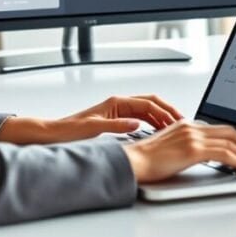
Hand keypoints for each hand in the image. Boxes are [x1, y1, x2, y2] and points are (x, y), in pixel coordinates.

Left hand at [0, 95, 183, 143]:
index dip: (164, 111)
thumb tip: (137, 124)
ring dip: (161, 117)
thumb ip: (117, 126)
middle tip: (182, 122)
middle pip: (151, 103)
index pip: (148, 103)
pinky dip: (152, 123)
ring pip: (147, 111)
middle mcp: (118, 104)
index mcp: (116, 102)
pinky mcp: (115, 120)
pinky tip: (157, 132)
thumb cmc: (69, 130)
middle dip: (168, 111)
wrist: (53, 134)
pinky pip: (140, 118)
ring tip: (174, 128)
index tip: (176, 121)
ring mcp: (117, 112)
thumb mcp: (94, 129)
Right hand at [122, 120, 235, 182]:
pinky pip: (225, 154)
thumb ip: (190, 148)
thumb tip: (208, 157)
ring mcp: (193, 136)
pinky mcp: (193, 149)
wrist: (133, 163)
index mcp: (188, 125)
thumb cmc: (147, 161)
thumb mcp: (172, 149)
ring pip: (231, 143)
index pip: (221, 129)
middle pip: (231, 133)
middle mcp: (192, 127)